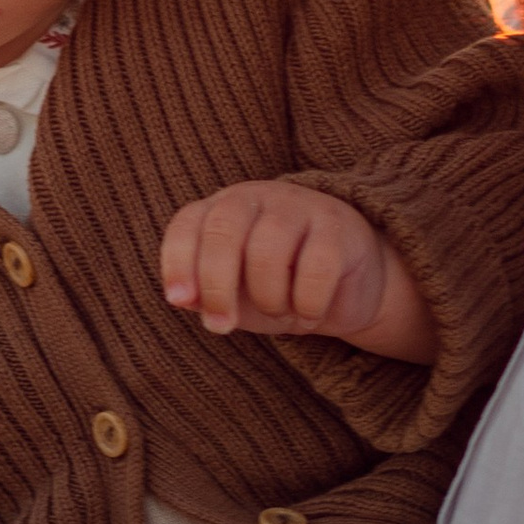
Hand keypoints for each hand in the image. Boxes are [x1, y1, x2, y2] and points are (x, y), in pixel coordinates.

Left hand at [160, 180, 434, 361]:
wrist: (346, 288)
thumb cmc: (277, 288)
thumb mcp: (235, 296)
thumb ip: (204, 295)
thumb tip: (183, 299)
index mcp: (223, 210)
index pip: (188, 224)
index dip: (177, 263)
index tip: (179, 301)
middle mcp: (258, 198)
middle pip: (224, 231)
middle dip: (216, 286)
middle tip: (221, 325)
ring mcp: (300, 207)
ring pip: (268, 252)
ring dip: (268, 298)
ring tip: (280, 311)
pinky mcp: (339, 227)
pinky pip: (316, 268)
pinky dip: (308, 303)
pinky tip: (311, 310)